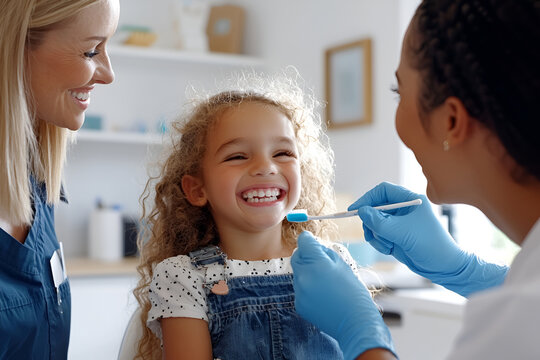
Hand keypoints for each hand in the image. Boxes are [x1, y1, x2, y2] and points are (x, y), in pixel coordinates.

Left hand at [292, 231, 394, 359]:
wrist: (355, 323)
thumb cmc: (354, 293)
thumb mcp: (344, 266)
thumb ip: (326, 253)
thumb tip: (315, 247)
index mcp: (317, 263)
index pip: (303, 241)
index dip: (309, 240)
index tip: (313, 243)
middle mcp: (304, 276)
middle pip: (296, 256)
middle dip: (306, 256)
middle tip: (320, 262)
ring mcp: (299, 291)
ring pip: (298, 274)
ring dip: (307, 273)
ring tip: (325, 284)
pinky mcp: (298, 304)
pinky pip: (299, 290)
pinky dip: (307, 289)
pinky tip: (322, 296)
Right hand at [349, 182, 507, 296]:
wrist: (444, 267)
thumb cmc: (430, 245)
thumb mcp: (403, 232)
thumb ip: (380, 221)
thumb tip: (361, 211)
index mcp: (410, 200)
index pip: (383, 191)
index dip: (367, 198)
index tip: (355, 210)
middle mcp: (403, 209)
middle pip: (375, 208)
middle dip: (372, 223)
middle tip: (373, 233)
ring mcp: (398, 223)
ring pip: (374, 224)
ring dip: (376, 236)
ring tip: (387, 245)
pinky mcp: (395, 236)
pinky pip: (378, 236)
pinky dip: (379, 243)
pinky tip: (390, 250)